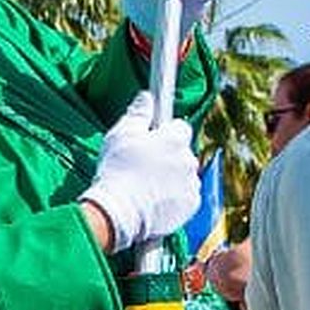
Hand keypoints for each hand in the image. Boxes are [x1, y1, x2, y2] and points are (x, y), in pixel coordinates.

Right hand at [79, 92, 202, 253]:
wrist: (119, 213)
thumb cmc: (117, 171)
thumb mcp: (120, 135)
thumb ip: (138, 113)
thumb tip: (147, 97)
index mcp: (175, 138)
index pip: (180, 126)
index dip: (164, 132)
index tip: (150, 140)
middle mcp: (189, 159)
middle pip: (182, 152)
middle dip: (168, 156)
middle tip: (142, 165)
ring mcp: (192, 183)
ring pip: (184, 174)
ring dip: (171, 177)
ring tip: (146, 186)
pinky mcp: (191, 205)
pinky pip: (186, 196)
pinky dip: (174, 197)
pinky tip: (154, 200)